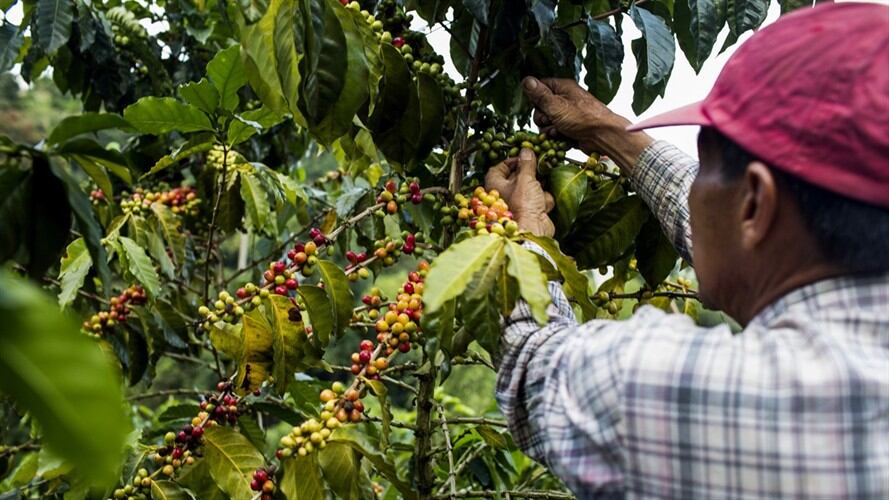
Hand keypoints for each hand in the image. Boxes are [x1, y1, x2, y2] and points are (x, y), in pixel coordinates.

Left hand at [485, 148, 555, 236]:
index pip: (498, 168)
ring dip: (539, 187)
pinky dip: (543, 200)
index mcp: (495, 185)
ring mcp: (517, 204)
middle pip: (516, 178)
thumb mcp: (525, 178)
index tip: (523, 157)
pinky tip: (544, 203)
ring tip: (543, 184)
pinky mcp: (530, 212)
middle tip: (537, 166)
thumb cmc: (522, 205)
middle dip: (529, 173)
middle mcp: (504, 195)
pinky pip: (538, 200)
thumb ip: (526, 163)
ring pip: (530, 189)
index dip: (510, 161)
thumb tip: (526, 151)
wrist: (533, 229)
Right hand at [522, 77, 652, 170]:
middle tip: (551, 120)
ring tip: (559, 130)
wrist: (603, 136)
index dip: (535, 99)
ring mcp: (567, 114)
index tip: (539, 106)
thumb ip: (539, 94)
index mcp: (562, 88)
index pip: (539, 88)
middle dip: (542, 118)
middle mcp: (564, 99)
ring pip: (546, 122)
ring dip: (548, 129)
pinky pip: (554, 132)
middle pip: (540, 108)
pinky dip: (556, 136)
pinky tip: (563, 137)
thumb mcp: (556, 105)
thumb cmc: (584, 118)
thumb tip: (526, 80)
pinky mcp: (569, 128)